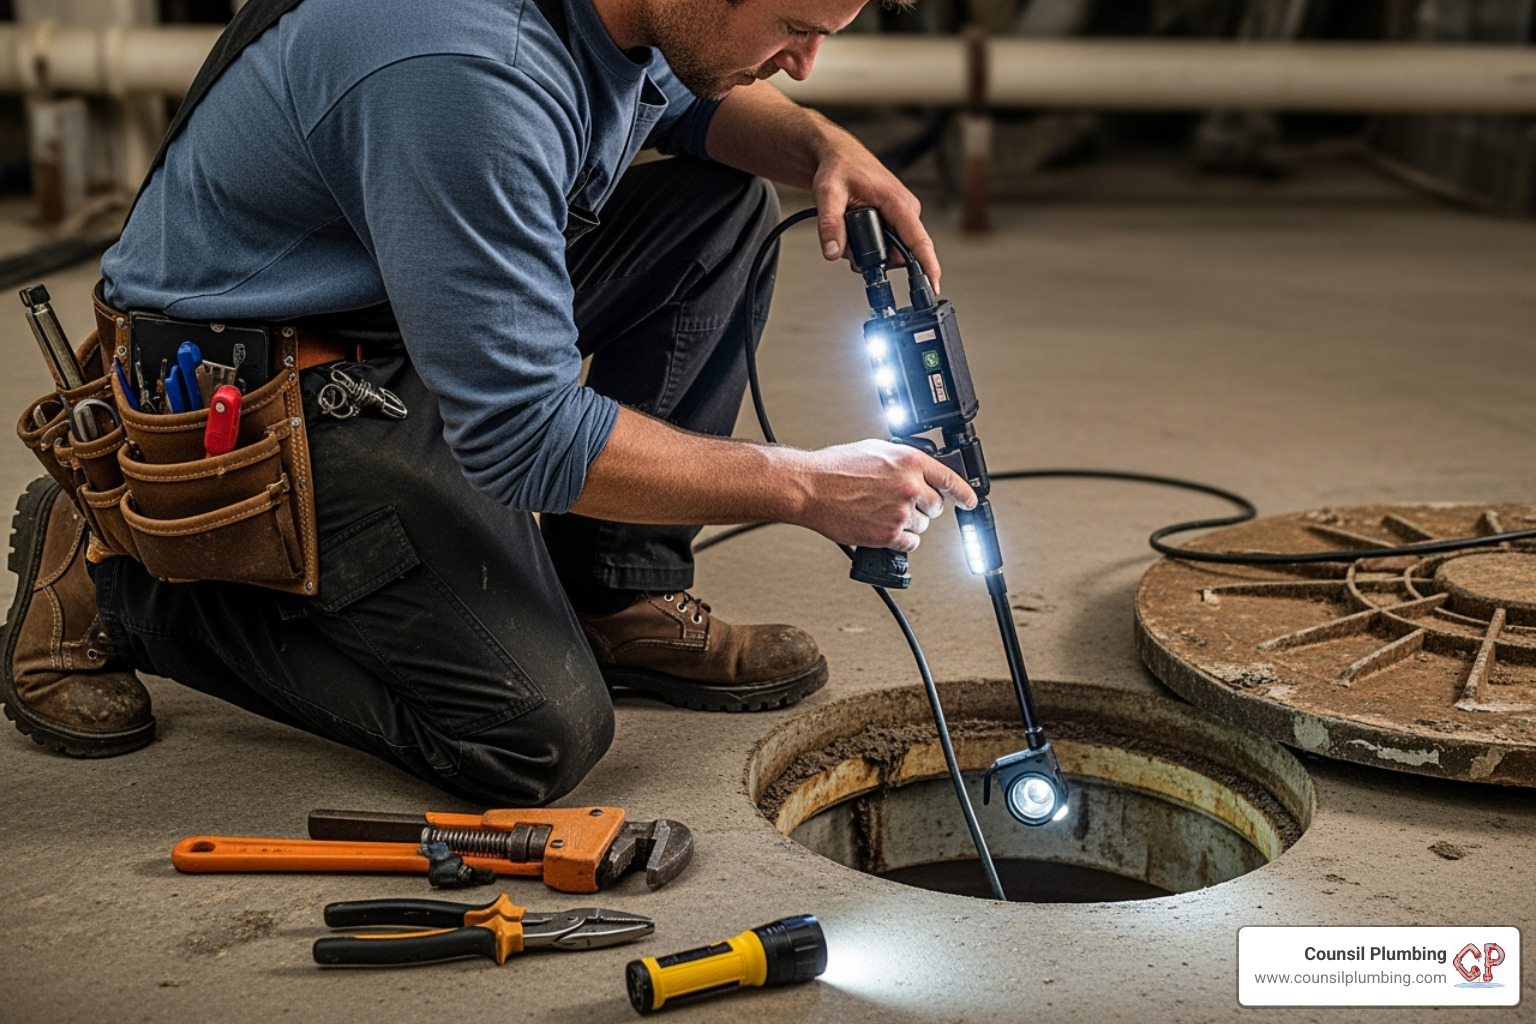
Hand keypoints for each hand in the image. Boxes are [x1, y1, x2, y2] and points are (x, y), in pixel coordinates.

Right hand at [794, 440, 976, 551]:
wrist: (811, 488)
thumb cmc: (834, 468)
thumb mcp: (875, 449)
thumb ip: (903, 460)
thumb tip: (918, 470)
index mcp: (910, 461)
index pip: (950, 478)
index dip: (964, 492)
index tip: (969, 500)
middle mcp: (910, 486)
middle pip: (936, 505)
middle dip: (924, 506)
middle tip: (903, 503)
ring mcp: (900, 512)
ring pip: (922, 525)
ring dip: (908, 522)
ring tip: (882, 513)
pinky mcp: (888, 534)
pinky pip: (910, 542)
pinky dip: (900, 539)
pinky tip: (885, 529)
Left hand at [810, 126, 941, 293]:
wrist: (838, 157)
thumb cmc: (838, 167)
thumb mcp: (828, 193)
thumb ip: (830, 224)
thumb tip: (832, 252)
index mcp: (898, 202)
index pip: (919, 241)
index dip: (928, 266)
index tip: (933, 286)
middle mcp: (906, 210)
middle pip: (901, 254)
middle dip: (876, 260)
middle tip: (848, 249)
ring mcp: (902, 216)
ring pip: (892, 251)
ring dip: (870, 254)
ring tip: (848, 234)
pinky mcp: (894, 220)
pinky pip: (888, 244)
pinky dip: (870, 247)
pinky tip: (853, 234)